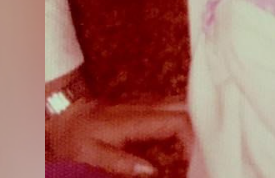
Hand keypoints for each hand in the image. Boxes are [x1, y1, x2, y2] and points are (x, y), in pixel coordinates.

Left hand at [46, 98, 194, 175]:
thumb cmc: (77, 136)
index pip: (178, 121)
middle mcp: (146, 107)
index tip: (194, 159)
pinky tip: (192, 135)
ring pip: (183, 104)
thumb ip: (120, 162)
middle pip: (187, 107)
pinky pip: (175, 108)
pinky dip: (188, 119)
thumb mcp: (90, 153)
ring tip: (204, 145)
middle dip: (202, 126)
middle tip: (208, 150)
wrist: (66, 113)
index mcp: (136, 119)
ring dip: (197, 121)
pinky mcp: (148, 107)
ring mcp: (148, 104)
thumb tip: (151, 171)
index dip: (193, 138)